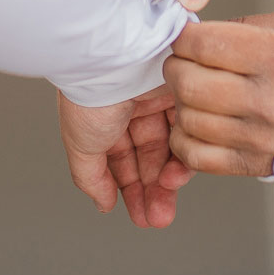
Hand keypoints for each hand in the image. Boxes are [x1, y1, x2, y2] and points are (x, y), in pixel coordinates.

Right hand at [58, 87, 193, 227]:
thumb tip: (103, 203)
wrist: (112, 56)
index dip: (132, 191)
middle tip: (157, 218)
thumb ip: (91, 177)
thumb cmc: (91, 92)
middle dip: (154, 192)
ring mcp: (161, 97)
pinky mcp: (186, 89)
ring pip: (173, 146)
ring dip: (170, 181)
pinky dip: (186, 155)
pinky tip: (173, 176)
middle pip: (152, 157)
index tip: (141, 216)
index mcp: (107, 118)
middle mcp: (135, 107)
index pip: (124, 161)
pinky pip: (192, 128)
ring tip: (164, 205)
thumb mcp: (81, 144)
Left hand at [163, 10, 273, 177]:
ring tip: (195, 91)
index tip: (187, 36)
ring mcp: (257, 136)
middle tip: (185, 62)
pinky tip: (196, 122)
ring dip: (180, 101)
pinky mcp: (251, 164)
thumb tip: (201, 31)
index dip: (184, 37)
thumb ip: (246, 25)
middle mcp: (266, 99)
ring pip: (187, 118)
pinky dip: (185, 138)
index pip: (204, 43)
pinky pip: (196, 155)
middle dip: (175, 67)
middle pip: (188, 82)